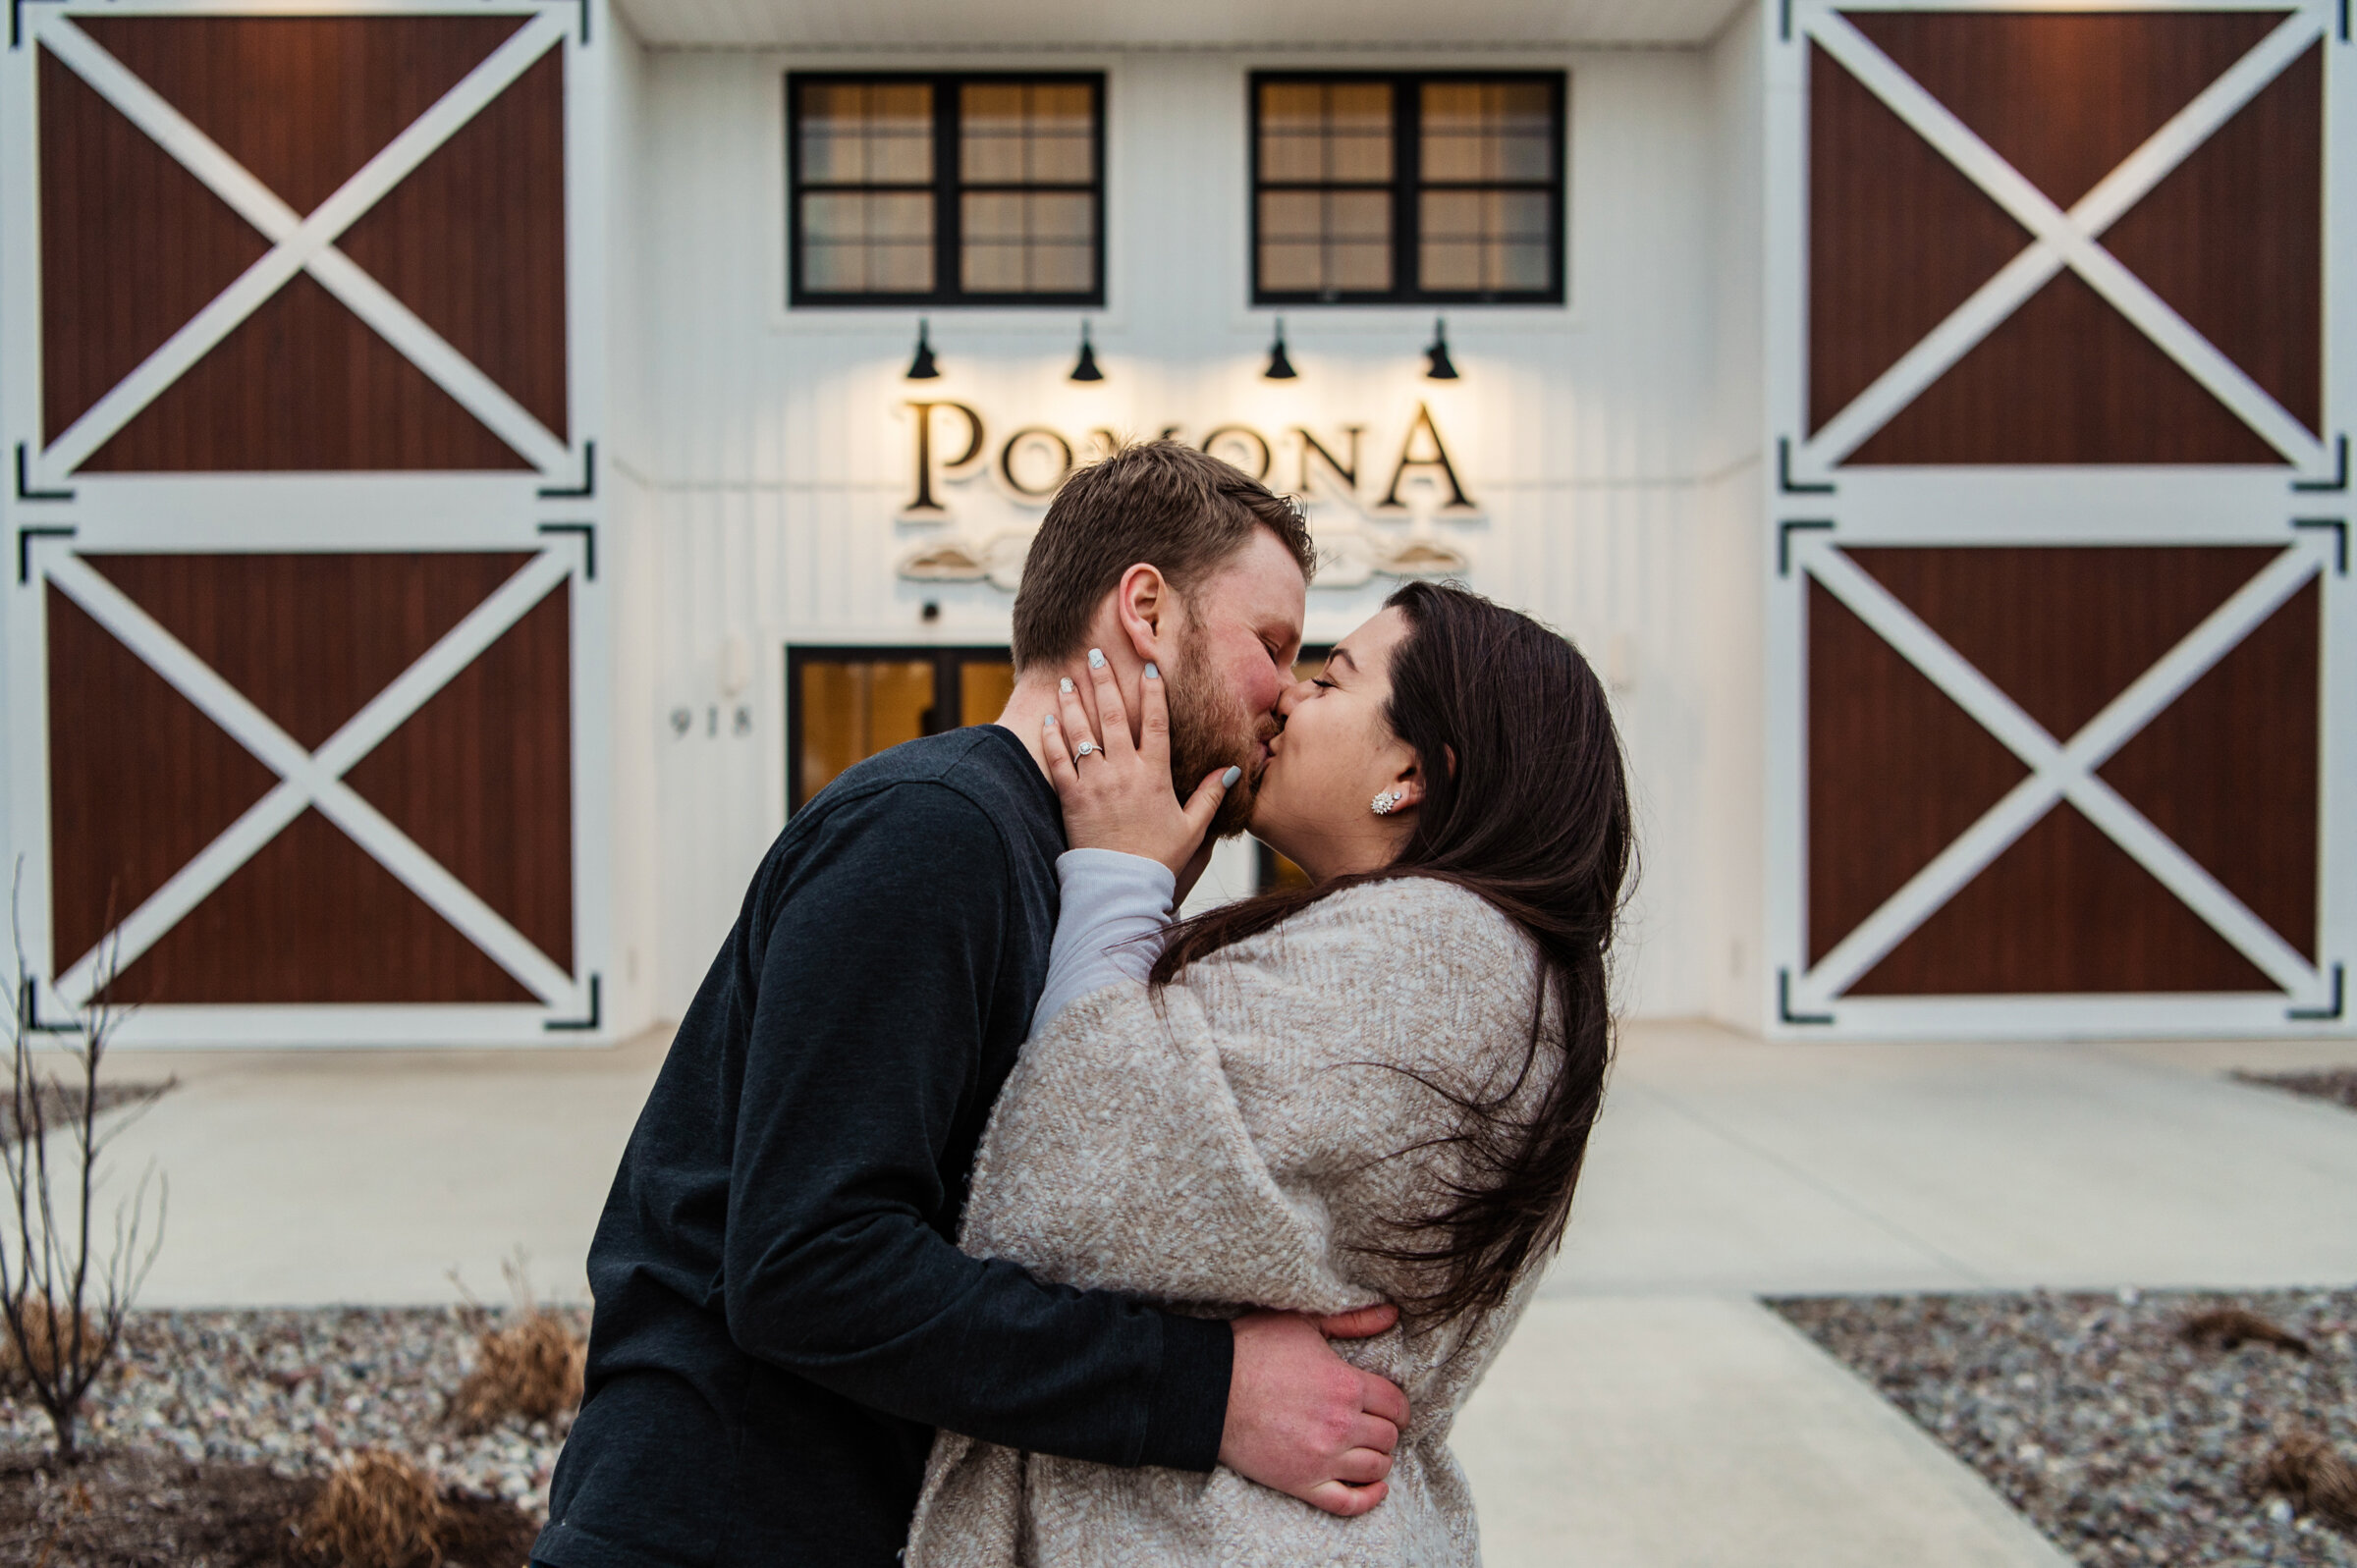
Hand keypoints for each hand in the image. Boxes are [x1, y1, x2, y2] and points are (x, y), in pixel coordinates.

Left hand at [1044, 651, 1236, 879]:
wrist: (1122, 887)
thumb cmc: (1159, 859)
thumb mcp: (1193, 828)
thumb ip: (1211, 795)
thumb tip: (1234, 769)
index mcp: (1155, 775)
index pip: (1155, 722)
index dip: (1152, 692)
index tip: (1148, 667)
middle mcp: (1124, 772)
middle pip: (1113, 716)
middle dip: (1103, 681)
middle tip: (1094, 655)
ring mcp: (1096, 783)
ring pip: (1081, 732)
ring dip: (1072, 703)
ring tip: (1065, 679)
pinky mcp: (1071, 799)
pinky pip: (1058, 761)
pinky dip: (1051, 739)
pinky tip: (1047, 720)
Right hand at [1220, 1306, 1409, 1517]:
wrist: (1208, 1389)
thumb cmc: (1252, 1350)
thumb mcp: (1304, 1323)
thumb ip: (1352, 1321)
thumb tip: (1391, 1314)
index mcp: (1347, 1385)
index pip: (1396, 1405)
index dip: (1398, 1407)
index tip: (1391, 1408)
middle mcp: (1342, 1425)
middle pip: (1388, 1438)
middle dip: (1387, 1431)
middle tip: (1374, 1426)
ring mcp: (1322, 1458)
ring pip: (1375, 1469)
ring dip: (1378, 1460)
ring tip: (1368, 1451)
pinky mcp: (1301, 1482)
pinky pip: (1348, 1503)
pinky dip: (1368, 1499)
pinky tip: (1373, 1489)